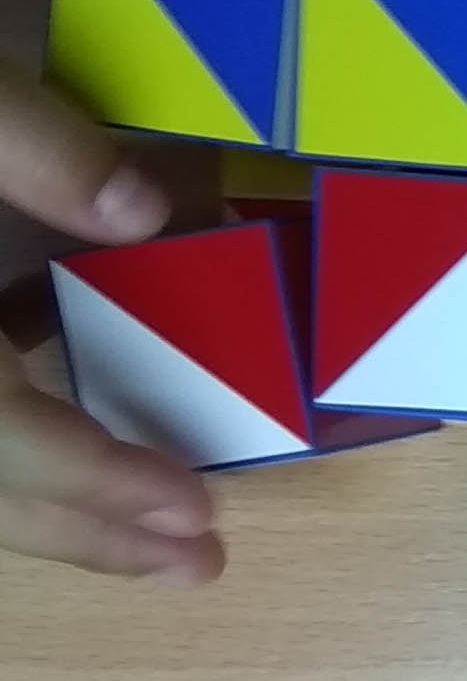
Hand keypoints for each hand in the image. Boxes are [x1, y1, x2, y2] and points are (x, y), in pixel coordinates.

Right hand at [0, 68, 221, 583]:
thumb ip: (35, 147)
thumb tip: (148, 211)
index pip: (0, 438)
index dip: (97, 481)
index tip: (192, 510)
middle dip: (89, 536)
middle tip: (199, 567)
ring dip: (47, 514)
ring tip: (149, 541)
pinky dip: (5, 457)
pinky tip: (57, 449)